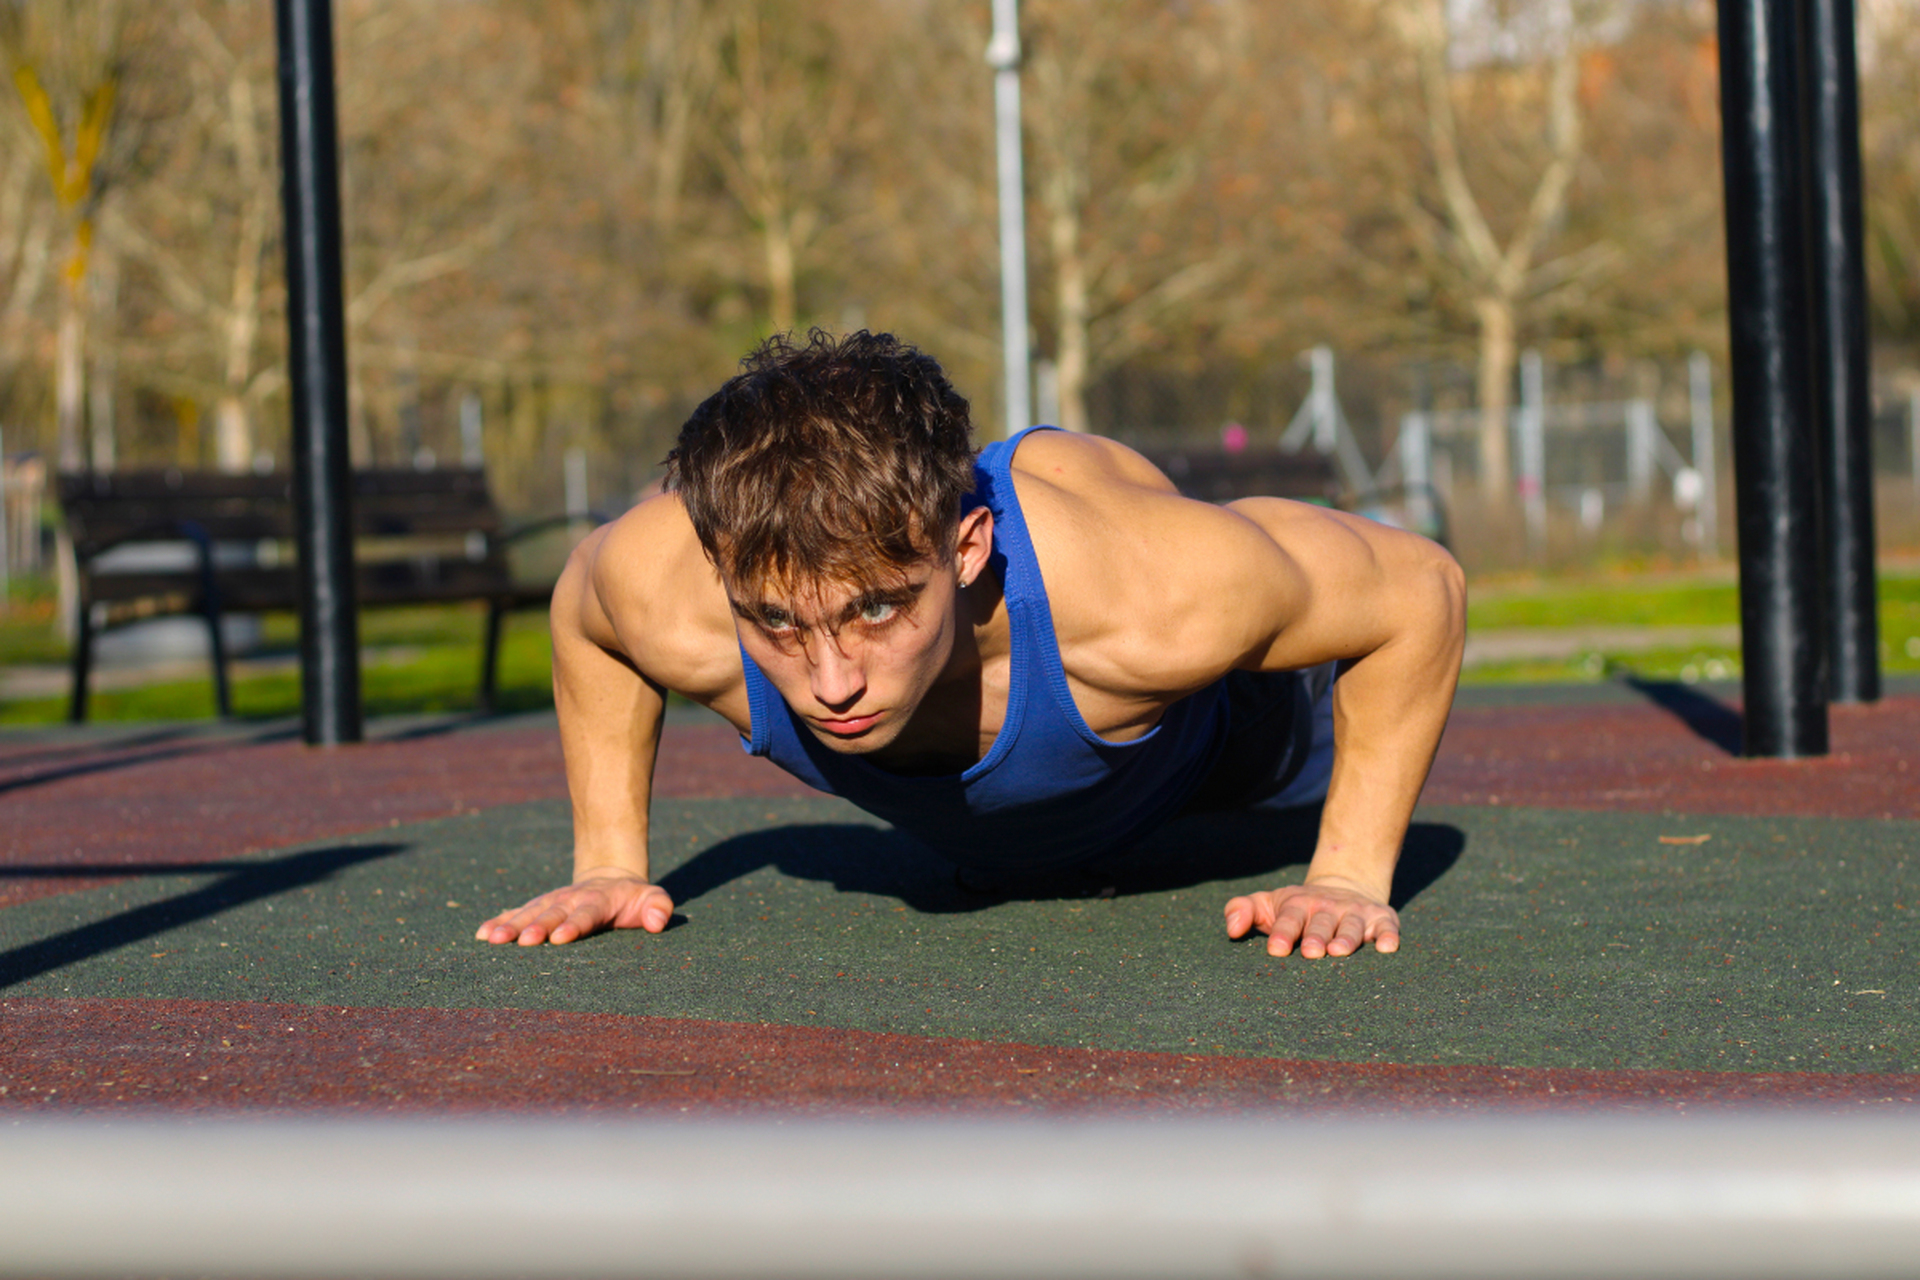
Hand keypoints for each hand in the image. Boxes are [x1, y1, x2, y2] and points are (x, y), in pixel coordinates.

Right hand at [475, 870, 673, 945]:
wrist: (609, 878)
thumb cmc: (633, 898)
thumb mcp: (653, 898)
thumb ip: (658, 908)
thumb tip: (657, 921)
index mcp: (598, 901)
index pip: (585, 914)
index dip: (573, 925)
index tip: (558, 938)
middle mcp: (570, 899)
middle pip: (552, 913)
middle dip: (535, 927)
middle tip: (519, 941)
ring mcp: (551, 901)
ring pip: (529, 912)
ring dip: (510, 926)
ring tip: (491, 939)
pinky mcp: (538, 906)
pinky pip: (516, 912)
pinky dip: (499, 921)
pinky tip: (481, 934)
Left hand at [1223, 876, 1398, 958]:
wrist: (1345, 885)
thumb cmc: (1298, 908)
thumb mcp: (1268, 904)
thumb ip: (1243, 910)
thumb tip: (1231, 930)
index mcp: (1299, 905)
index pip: (1289, 918)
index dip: (1282, 933)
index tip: (1275, 950)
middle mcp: (1329, 907)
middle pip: (1322, 923)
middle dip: (1316, 936)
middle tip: (1310, 953)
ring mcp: (1356, 913)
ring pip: (1352, 926)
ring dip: (1347, 938)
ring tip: (1339, 951)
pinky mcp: (1382, 920)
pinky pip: (1388, 928)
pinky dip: (1389, 936)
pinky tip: (1387, 948)